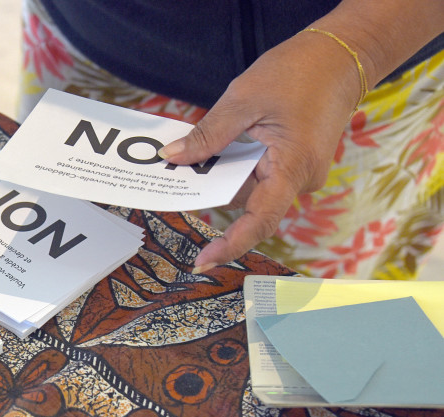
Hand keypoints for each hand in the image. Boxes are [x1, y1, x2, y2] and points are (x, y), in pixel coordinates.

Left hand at [158, 29, 362, 272]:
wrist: (342, 56)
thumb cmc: (299, 72)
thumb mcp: (244, 99)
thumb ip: (208, 134)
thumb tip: (173, 158)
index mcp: (293, 167)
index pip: (259, 220)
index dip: (230, 244)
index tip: (202, 261)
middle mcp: (300, 179)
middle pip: (246, 201)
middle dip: (210, 192)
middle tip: (173, 180)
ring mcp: (299, 173)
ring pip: (249, 188)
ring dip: (221, 174)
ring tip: (190, 155)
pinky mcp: (294, 164)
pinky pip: (258, 174)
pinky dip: (234, 165)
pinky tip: (215, 149)